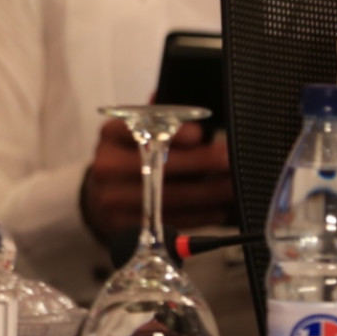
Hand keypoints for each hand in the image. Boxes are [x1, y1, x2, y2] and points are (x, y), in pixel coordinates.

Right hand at [79, 119, 233, 240]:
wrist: (103, 198)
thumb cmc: (130, 160)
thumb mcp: (137, 133)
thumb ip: (161, 119)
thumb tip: (187, 109)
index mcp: (111, 135)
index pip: (143, 129)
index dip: (174, 133)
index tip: (202, 134)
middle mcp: (107, 166)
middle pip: (161, 166)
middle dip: (203, 162)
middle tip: (230, 159)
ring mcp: (114, 199)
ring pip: (171, 197)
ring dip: (209, 192)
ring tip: (233, 186)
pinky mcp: (126, 226)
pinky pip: (172, 220)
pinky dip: (200, 215)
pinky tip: (217, 207)